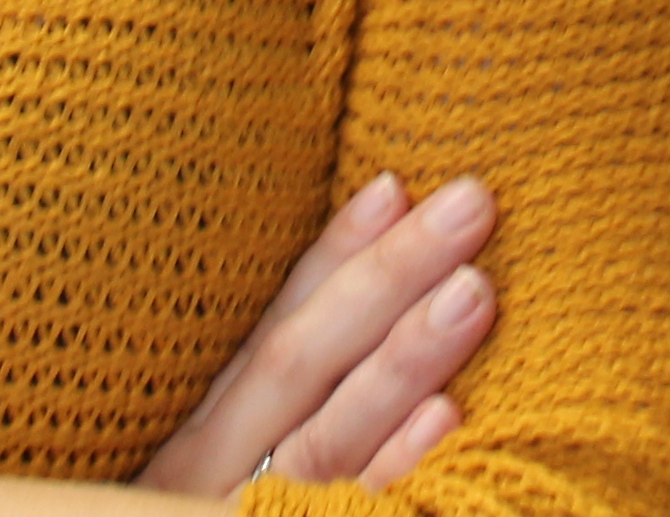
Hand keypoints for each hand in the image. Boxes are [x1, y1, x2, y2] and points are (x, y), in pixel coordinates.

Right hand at [136, 174, 497, 500]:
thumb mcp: (209, 457)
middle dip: (388, 277)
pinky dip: (395, 471)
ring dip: (404, 358)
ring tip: (477, 289)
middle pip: (301, 364)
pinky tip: (449, 419)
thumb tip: (369, 252)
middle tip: (472, 203)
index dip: (331, 257)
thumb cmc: (201, 509)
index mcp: (192, 436)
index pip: (269, 329)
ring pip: (329, 438)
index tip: (394, 184)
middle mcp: (207, 477)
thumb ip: (268, 389)